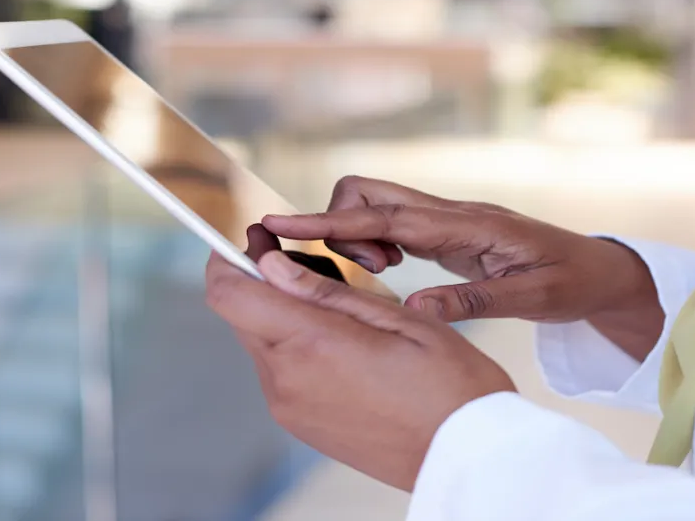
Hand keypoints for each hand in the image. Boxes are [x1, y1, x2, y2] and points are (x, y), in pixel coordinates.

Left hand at [206, 225, 514, 490]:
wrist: (466, 456)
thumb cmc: (449, 384)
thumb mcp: (397, 319)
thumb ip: (326, 291)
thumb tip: (269, 264)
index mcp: (310, 343)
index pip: (228, 291)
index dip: (230, 256)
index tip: (259, 238)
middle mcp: (286, 378)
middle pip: (242, 314)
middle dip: (266, 282)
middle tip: (320, 267)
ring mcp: (289, 406)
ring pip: (262, 341)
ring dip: (286, 316)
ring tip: (346, 313)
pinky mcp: (300, 424)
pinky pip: (280, 372)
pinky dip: (298, 348)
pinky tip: (346, 348)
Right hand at [262, 177, 662, 358]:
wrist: (600, 269)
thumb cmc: (571, 281)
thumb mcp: (533, 299)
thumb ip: (474, 301)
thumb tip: (414, 309)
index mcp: (466, 225)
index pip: (382, 215)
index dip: (327, 222)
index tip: (278, 224)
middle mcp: (449, 213)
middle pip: (367, 193)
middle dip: (338, 224)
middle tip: (362, 270)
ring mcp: (445, 219)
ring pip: (375, 205)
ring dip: (355, 234)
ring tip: (378, 273)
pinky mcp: (443, 232)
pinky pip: (390, 223)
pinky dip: (371, 241)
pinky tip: (386, 269)